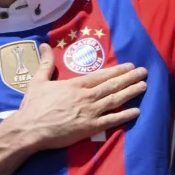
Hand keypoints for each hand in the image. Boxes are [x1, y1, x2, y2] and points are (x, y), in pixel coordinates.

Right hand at [14, 43, 147, 150]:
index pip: (101, 75)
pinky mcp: (90, 128)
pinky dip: (125, 116)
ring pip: (115, 100)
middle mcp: (86, 96)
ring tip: (144, 86)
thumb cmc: (33, 106)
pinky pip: (112, 121)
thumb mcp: (38, 81)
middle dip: (130, 78)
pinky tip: (136, 112)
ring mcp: (90, 112)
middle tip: (144, 72)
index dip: (118, 70)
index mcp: (76, 85)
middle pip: (113, 85)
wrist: (30, 129)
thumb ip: (45, 63)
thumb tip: (44, 45)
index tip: (130, 65)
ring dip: (131, 92)